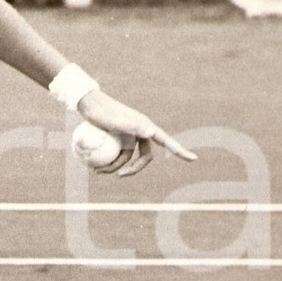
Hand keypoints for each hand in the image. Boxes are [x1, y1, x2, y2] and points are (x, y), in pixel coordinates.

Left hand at [77, 89, 196, 176]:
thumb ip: (134, 126)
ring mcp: (129, 136)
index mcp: (146, 127)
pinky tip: (96, 168)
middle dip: (133, 168)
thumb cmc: (102, 112)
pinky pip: (118, 155)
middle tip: (119, 175)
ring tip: (97, 171)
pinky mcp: (119, 139)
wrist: (88, 105)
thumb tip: (152, 132)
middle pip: (144, 157)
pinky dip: (109, 162)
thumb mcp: (117, 120)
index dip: (180, 151)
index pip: (166, 141)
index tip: (193, 159)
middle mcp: (140, 132)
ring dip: (115, 167)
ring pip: (128, 158)